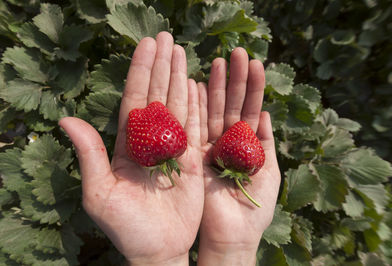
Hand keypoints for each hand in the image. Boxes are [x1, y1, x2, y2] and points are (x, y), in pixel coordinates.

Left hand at [59, 32, 203, 265]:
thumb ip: (89, 154)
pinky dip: (197, 103)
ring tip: (180, 51)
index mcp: (127, 144)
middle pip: (156, 95)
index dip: (139, 71)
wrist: (157, 248)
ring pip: (177, 104)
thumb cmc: (125, 226)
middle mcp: (150, 141)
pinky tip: (198, 83)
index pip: (134, 99)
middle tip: (166, 37)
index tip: (146, 45)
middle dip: (160, 65)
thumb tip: (66, 120)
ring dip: (179, 77)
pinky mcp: (192, 159)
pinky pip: (196, 125)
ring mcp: (173, 148)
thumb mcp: (100, 192)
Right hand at [197, 48, 280, 264]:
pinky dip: (195, 106)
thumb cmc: (254, 209)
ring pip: (212, 112)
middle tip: (236, 51)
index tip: (254, 63)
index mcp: (245, 145)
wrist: (230, 235)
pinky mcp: (191, 156)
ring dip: (215, 86)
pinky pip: (194, 127)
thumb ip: (266, 143)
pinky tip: (195, 83)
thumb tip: (267, 114)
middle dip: (234, 79)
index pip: (249, 110)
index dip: (252, 87)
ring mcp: (208, 147)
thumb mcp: (268, 172)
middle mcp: (226, 142)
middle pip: (231, 105)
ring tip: (218, 60)